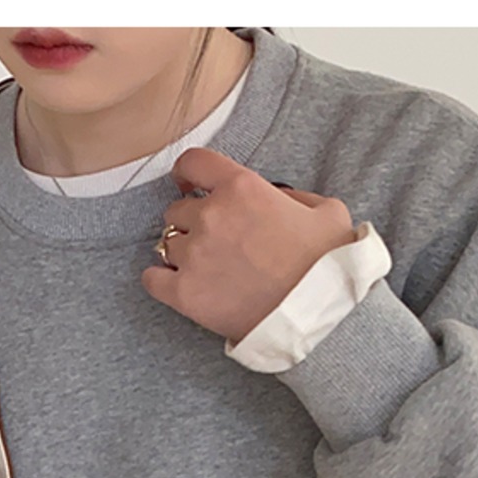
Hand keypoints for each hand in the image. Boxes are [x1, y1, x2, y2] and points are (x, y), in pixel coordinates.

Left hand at [140, 146, 357, 345]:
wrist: (314, 315)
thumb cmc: (325, 265)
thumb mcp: (326, 211)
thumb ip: (293, 196)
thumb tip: (276, 199)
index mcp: (241, 187)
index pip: (193, 163)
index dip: (187, 173)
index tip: (188, 185)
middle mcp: (211, 216)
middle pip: (177, 210)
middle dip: (192, 222)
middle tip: (213, 242)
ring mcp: (194, 255)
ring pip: (167, 243)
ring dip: (182, 253)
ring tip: (206, 269)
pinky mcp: (184, 293)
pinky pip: (152, 279)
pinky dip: (159, 280)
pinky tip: (173, 283)